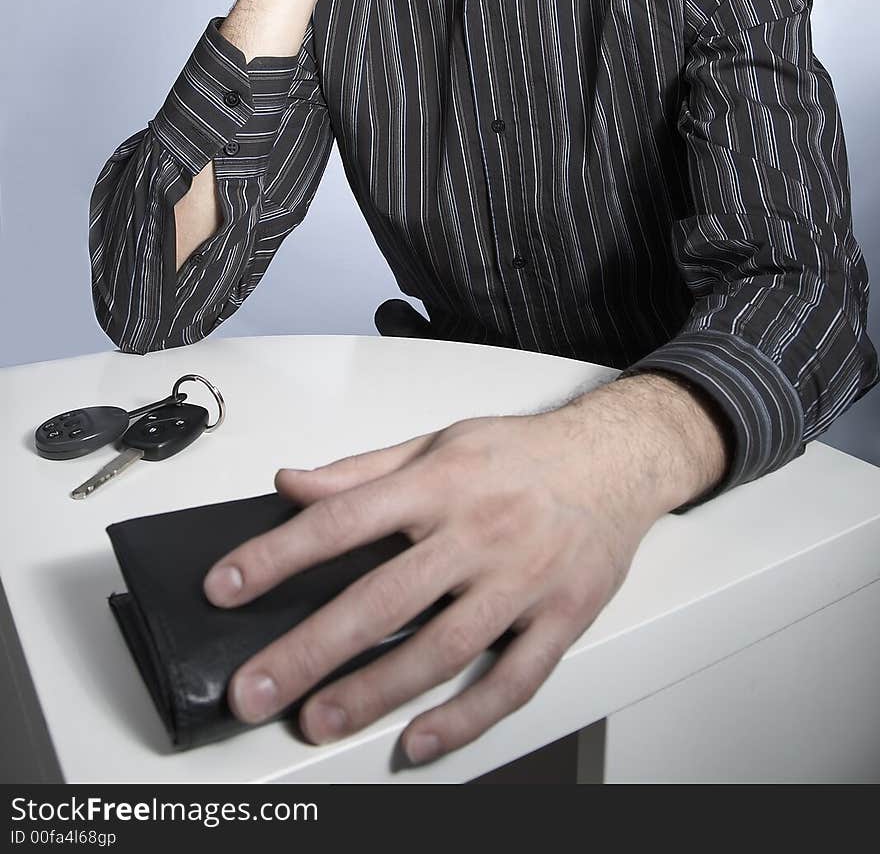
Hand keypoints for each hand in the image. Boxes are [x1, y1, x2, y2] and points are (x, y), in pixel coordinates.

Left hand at [202, 405, 658, 764]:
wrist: (616, 459)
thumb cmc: (520, 454)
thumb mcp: (437, 442)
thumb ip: (361, 471)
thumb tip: (291, 484)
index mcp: (440, 485)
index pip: (342, 520)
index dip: (278, 556)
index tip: (225, 587)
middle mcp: (477, 533)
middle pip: (383, 599)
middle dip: (310, 648)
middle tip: (255, 689)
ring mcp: (522, 581)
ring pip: (442, 648)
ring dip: (376, 691)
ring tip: (319, 721)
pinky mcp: (561, 619)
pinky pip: (512, 680)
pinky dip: (466, 717)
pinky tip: (419, 740)